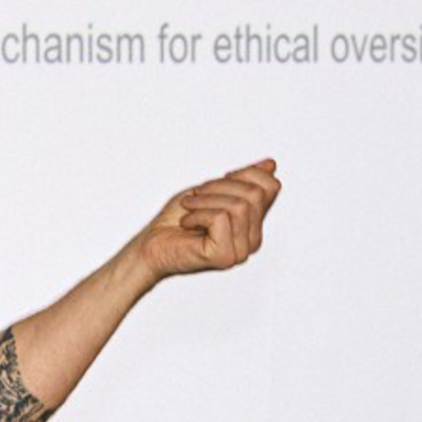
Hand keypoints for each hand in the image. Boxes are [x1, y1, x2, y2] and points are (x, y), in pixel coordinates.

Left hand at [130, 158, 279, 282]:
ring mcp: (240, 251)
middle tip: (195, 198)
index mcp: (252, 224)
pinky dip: (198, 214)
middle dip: (219, 187)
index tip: (213, 186)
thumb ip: (242, 180)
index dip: (242, 174)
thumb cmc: (175, 221)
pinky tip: (188, 224)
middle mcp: (251, 240)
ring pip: (239, 206)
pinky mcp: (225, 256)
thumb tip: (270, 165)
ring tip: (190, 210)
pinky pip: (222, 218)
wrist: (151, 244)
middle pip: (254, 194)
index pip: (270, 186)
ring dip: (205, 201)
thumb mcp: (211, 190)